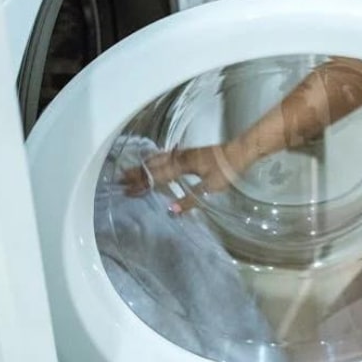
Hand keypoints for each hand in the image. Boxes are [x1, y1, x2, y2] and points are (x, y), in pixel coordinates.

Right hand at [120, 143, 251, 213]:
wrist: (240, 151)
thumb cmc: (227, 169)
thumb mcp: (210, 188)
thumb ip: (190, 200)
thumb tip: (171, 210)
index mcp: (182, 166)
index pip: (157, 176)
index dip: (142, 184)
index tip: (128, 190)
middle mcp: (180, 157)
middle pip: (154, 165)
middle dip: (137, 173)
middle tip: (121, 178)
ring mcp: (185, 153)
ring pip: (159, 158)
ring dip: (144, 165)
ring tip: (132, 169)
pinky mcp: (190, 152)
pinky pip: (166, 155)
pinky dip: (155, 159)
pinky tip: (154, 161)